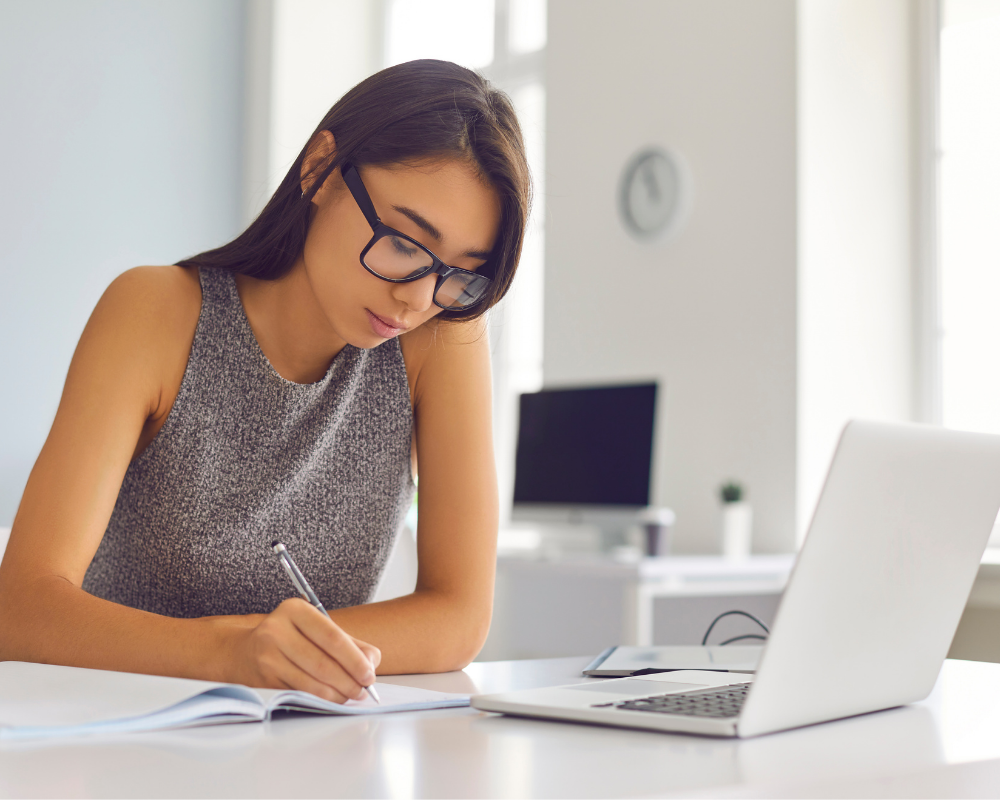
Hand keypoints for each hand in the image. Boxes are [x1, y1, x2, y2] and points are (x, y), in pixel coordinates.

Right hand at [231, 598, 380, 702]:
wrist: (243, 653)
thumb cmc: (290, 640)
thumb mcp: (316, 630)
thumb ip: (349, 642)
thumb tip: (371, 661)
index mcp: (295, 610)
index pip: (332, 636)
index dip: (354, 659)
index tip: (369, 674)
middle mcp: (276, 630)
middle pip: (323, 663)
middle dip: (349, 680)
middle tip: (364, 690)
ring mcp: (267, 656)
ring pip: (312, 682)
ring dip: (337, 694)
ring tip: (351, 695)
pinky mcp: (262, 680)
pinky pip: (300, 694)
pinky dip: (321, 700)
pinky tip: (332, 699)